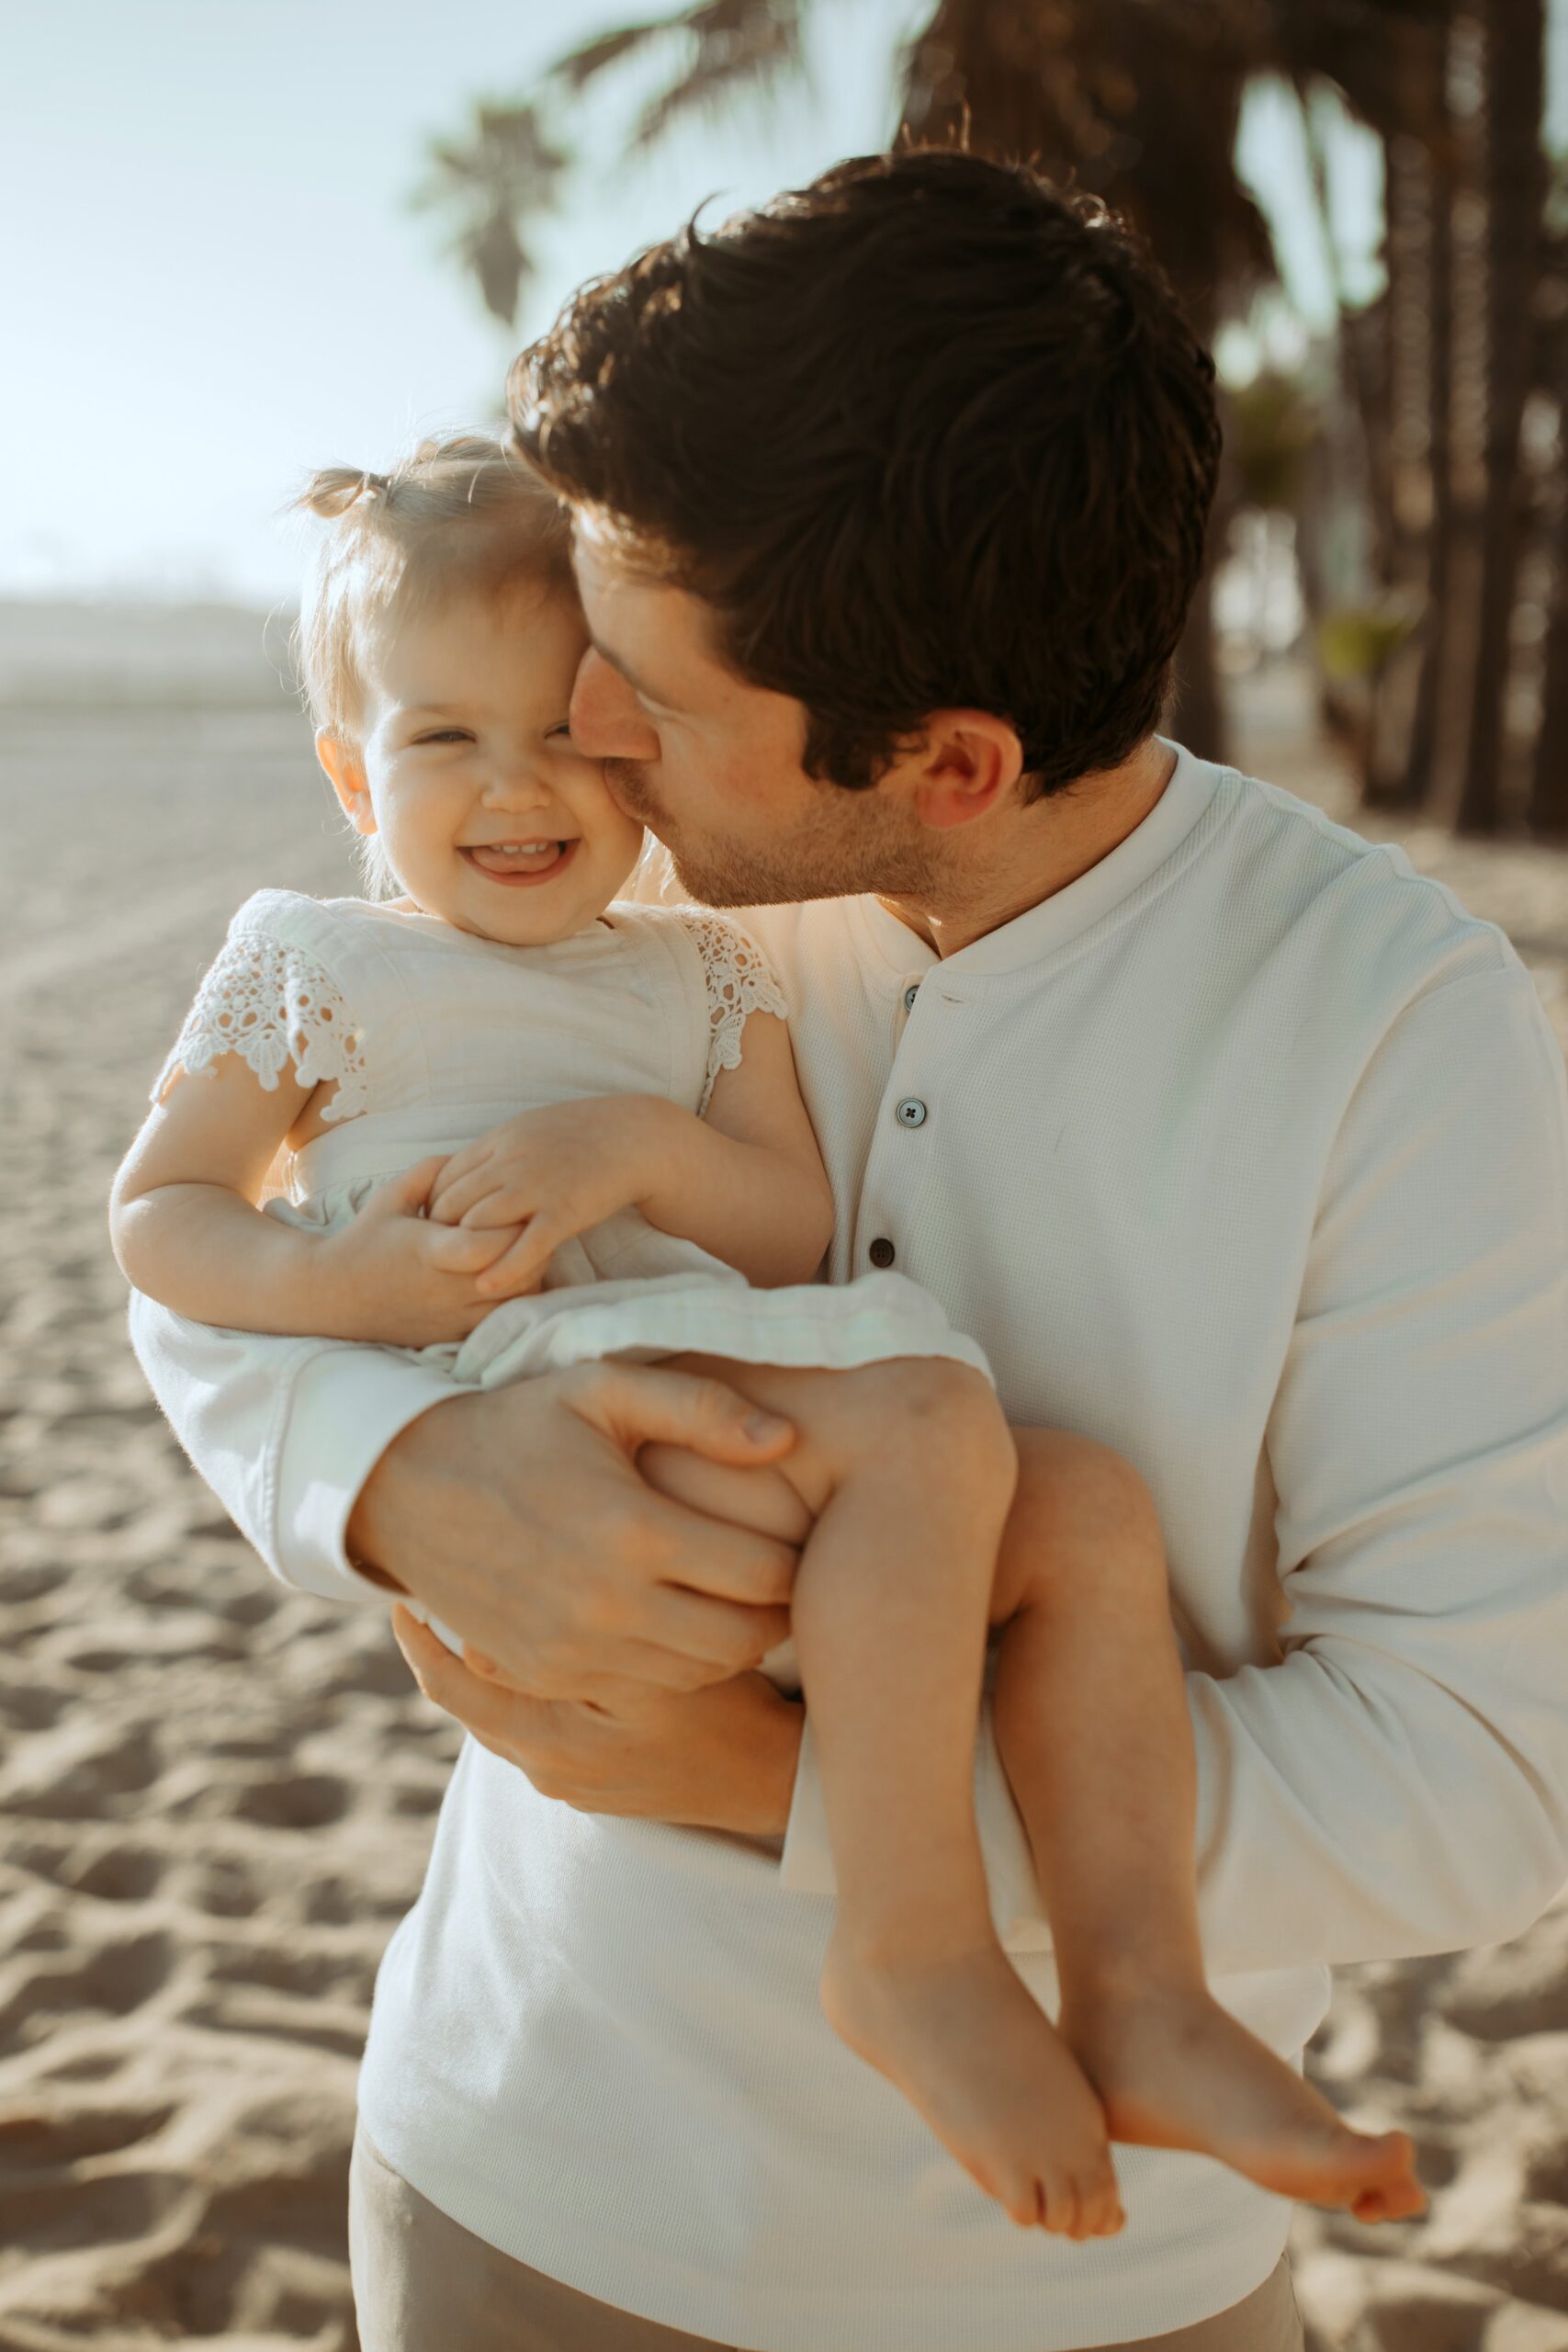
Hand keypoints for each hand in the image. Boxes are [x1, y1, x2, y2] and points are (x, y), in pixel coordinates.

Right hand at [316, 1157, 529, 1346]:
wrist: (336, 1294)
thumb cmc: (368, 1238)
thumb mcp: (393, 1195)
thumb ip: (434, 1171)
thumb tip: (475, 1155)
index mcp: (430, 1251)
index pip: (487, 1246)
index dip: (511, 1226)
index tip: (517, 1207)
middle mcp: (446, 1289)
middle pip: (515, 1273)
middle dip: (531, 1246)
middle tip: (532, 1223)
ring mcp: (452, 1316)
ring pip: (516, 1300)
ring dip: (530, 1273)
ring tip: (524, 1248)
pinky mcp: (455, 1334)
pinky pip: (502, 1319)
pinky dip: (514, 1297)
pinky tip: (508, 1275)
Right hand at [347, 1360, 800, 1697]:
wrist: (406, 1486)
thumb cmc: (518, 1424)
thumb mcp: (603, 1388)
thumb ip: (700, 1406)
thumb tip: (786, 1437)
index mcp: (634, 1530)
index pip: (764, 1575)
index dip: (796, 1558)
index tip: (799, 1535)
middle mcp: (608, 1604)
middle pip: (744, 1639)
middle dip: (776, 1611)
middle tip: (779, 1577)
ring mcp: (575, 1650)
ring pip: (699, 1674)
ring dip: (731, 1642)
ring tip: (733, 1597)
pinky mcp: (548, 1675)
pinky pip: (644, 1689)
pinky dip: (674, 1664)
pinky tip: (674, 1617)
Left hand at [392, 1605, 804, 1835]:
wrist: (773, 1777)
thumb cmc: (722, 1712)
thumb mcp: (653, 1677)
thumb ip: (574, 1655)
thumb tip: (484, 1640)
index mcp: (547, 1745)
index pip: (454, 1685)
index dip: (424, 1633)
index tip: (403, 1581)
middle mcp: (546, 1768)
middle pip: (465, 1701)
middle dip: (437, 1648)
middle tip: (412, 1589)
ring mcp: (570, 1779)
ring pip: (498, 1712)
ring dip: (478, 1666)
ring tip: (460, 1607)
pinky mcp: (593, 1780)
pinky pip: (534, 1723)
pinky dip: (519, 1684)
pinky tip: (529, 1643)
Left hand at [426, 1095, 676, 1298]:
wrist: (633, 1136)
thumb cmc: (580, 1134)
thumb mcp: (528, 1130)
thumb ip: (495, 1152)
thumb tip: (463, 1172)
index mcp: (499, 1141)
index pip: (445, 1177)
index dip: (432, 1205)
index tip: (431, 1228)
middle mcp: (510, 1163)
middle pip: (454, 1203)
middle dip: (440, 1232)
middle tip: (435, 1257)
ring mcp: (536, 1189)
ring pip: (480, 1224)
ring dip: (464, 1250)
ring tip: (455, 1273)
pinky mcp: (564, 1213)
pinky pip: (525, 1246)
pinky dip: (502, 1269)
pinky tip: (486, 1286)